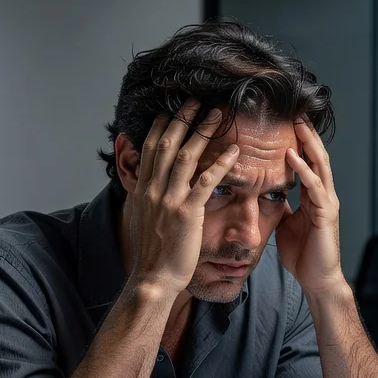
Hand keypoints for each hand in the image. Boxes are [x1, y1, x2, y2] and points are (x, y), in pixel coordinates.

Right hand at [127, 102, 238, 297]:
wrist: (153, 277)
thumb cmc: (153, 252)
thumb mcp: (143, 217)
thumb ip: (147, 196)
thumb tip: (148, 182)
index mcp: (143, 189)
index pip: (150, 148)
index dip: (162, 125)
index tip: (173, 108)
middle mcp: (153, 190)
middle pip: (166, 144)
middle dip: (182, 119)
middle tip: (196, 99)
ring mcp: (169, 200)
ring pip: (185, 157)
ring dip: (202, 132)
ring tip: (217, 114)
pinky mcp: (187, 214)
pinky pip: (205, 183)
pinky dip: (220, 164)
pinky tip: (234, 152)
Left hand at [276, 117, 346, 295]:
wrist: (317, 280)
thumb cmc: (303, 255)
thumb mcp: (286, 225)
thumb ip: (282, 207)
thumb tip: (267, 195)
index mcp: (314, 197)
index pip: (308, 162)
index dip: (300, 143)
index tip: (288, 124)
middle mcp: (324, 195)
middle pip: (317, 157)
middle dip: (307, 134)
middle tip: (295, 112)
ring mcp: (327, 203)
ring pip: (320, 165)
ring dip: (308, 144)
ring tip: (297, 124)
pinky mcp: (326, 214)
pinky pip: (315, 186)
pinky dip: (303, 170)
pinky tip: (293, 156)